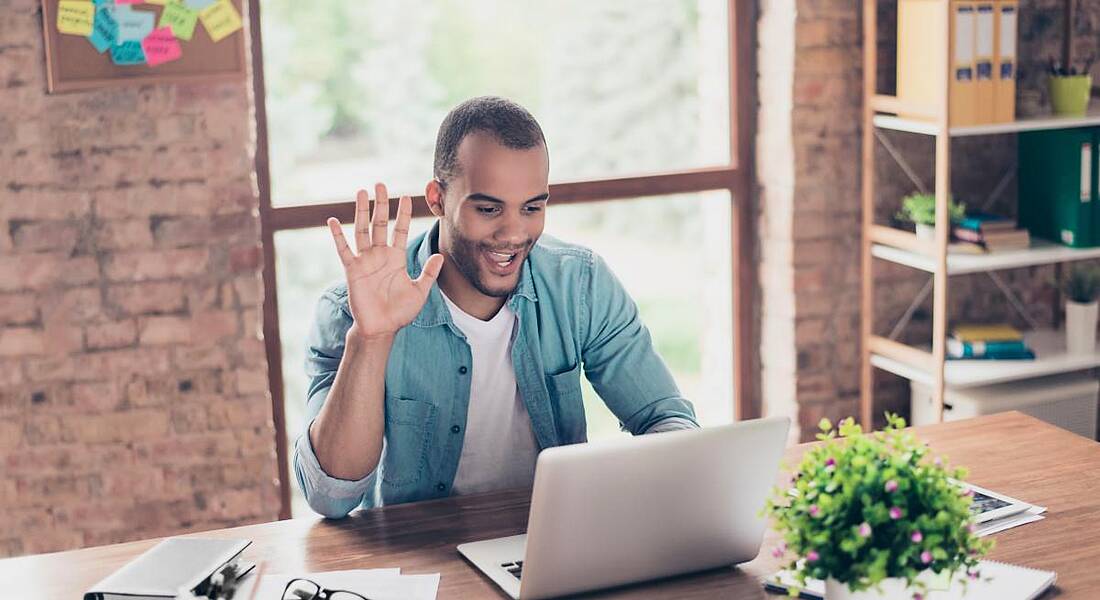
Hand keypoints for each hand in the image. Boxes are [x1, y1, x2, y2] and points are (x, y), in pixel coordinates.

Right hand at [327, 183, 443, 340]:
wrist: (381, 328)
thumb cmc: (400, 312)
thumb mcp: (420, 291)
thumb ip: (429, 273)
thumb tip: (440, 255)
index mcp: (396, 258)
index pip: (400, 230)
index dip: (403, 214)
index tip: (406, 197)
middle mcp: (380, 255)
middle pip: (380, 223)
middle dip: (381, 204)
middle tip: (381, 184)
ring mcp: (365, 260)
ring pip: (363, 230)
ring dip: (362, 211)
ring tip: (362, 192)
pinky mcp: (352, 269)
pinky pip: (343, 249)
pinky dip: (337, 235)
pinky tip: (332, 220)